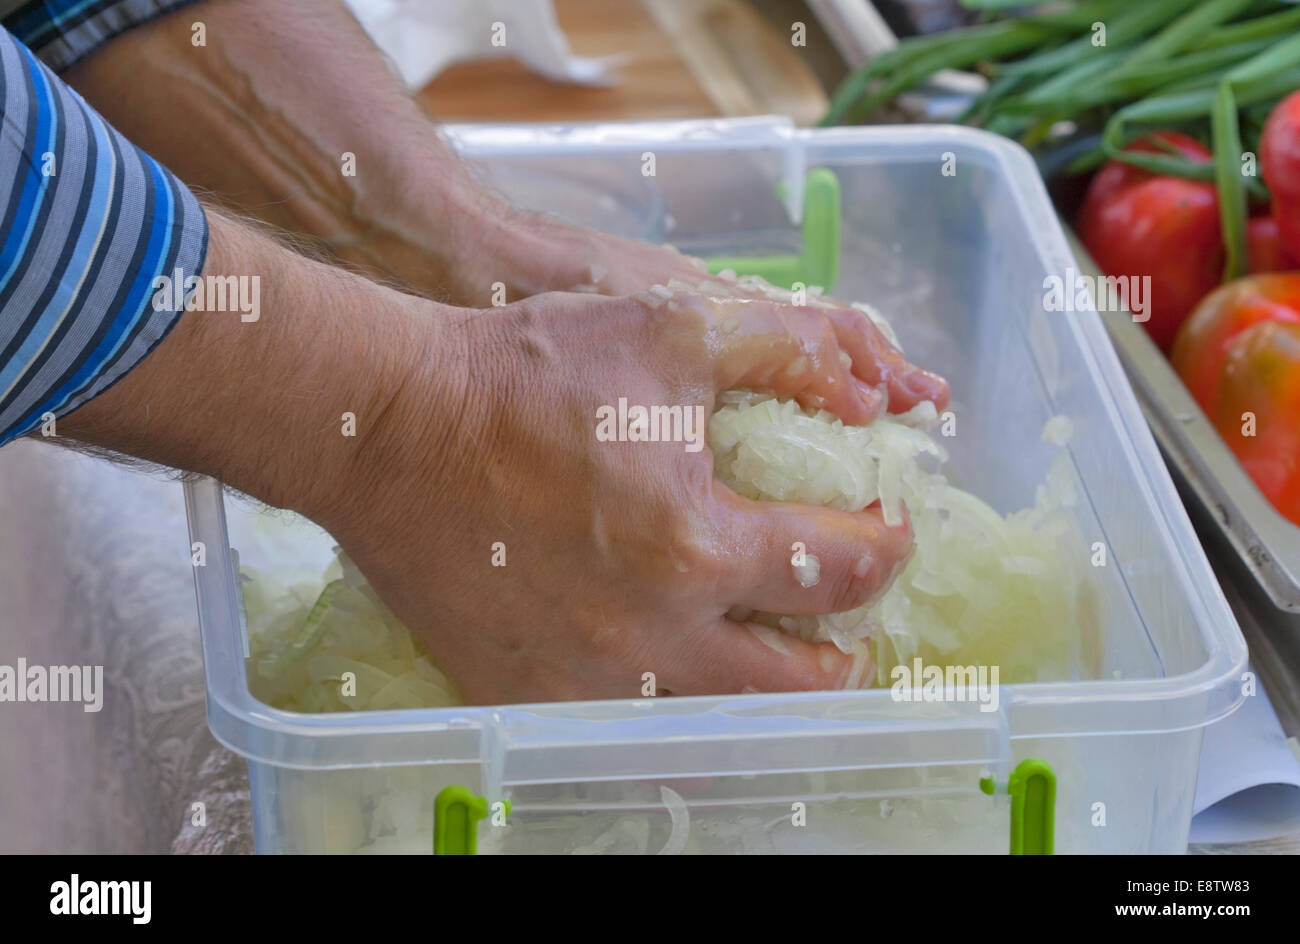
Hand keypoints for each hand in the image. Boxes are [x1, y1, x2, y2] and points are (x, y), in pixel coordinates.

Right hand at [327, 288, 948, 702]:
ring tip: (771, 650)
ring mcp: (586, 685)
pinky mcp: (528, 699)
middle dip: (844, 648)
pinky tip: (681, 676)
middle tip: (845, 619)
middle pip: (798, 684)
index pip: (840, 571)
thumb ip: (790, 351)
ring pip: (722, 727)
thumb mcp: (672, 326)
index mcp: (696, 548)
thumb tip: (872, 397)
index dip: (885, 546)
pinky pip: (632, 737)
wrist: (390, 428)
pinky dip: (679, 716)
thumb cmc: (524, 373)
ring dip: (768, 693)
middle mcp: (651, 640)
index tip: (887, 529)